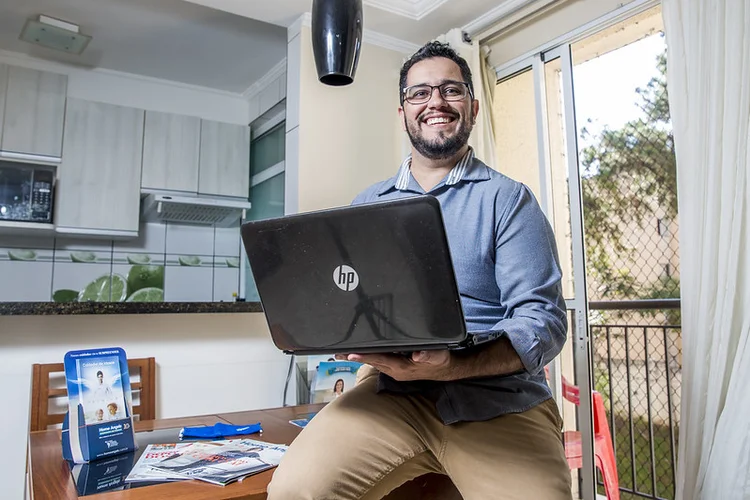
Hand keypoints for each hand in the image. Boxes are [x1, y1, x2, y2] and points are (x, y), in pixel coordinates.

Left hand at [335, 350, 452, 381]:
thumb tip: (417, 354)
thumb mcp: (438, 355)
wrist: (446, 370)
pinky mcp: (396, 368)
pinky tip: (361, 353)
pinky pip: (379, 361)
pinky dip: (368, 357)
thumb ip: (428, 354)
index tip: (351, 354)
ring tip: (343, 353)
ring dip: (359, 358)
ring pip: (374, 362)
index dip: (366, 356)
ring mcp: (394, 370)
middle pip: (372, 361)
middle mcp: (395, 370)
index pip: (380, 359)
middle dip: (355, 357)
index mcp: (402, 367)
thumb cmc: (440, 361)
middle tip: (337, 353)